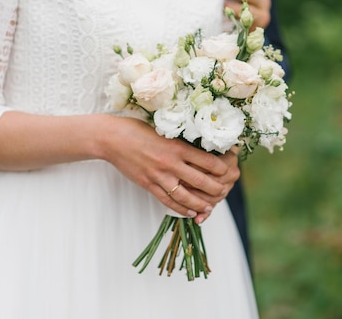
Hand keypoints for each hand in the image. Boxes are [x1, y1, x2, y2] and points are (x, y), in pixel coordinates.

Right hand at [102, 116, 238, 221]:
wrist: (112, 138)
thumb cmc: (138, 129)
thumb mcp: (165, 130)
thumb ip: (181, 141)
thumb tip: (202, 146)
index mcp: (178, 146)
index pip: (208, 161)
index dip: (222, 169)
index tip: (229, 171)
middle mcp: (171, 162)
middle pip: (201, 180)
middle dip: (216, 189)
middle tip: (224, 191)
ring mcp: (159, 175)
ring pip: (186, 195)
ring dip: (200, 203)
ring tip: (210, 207)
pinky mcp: (148, 184)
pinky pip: (168, 200)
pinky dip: (181, 208)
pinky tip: (190, 212)